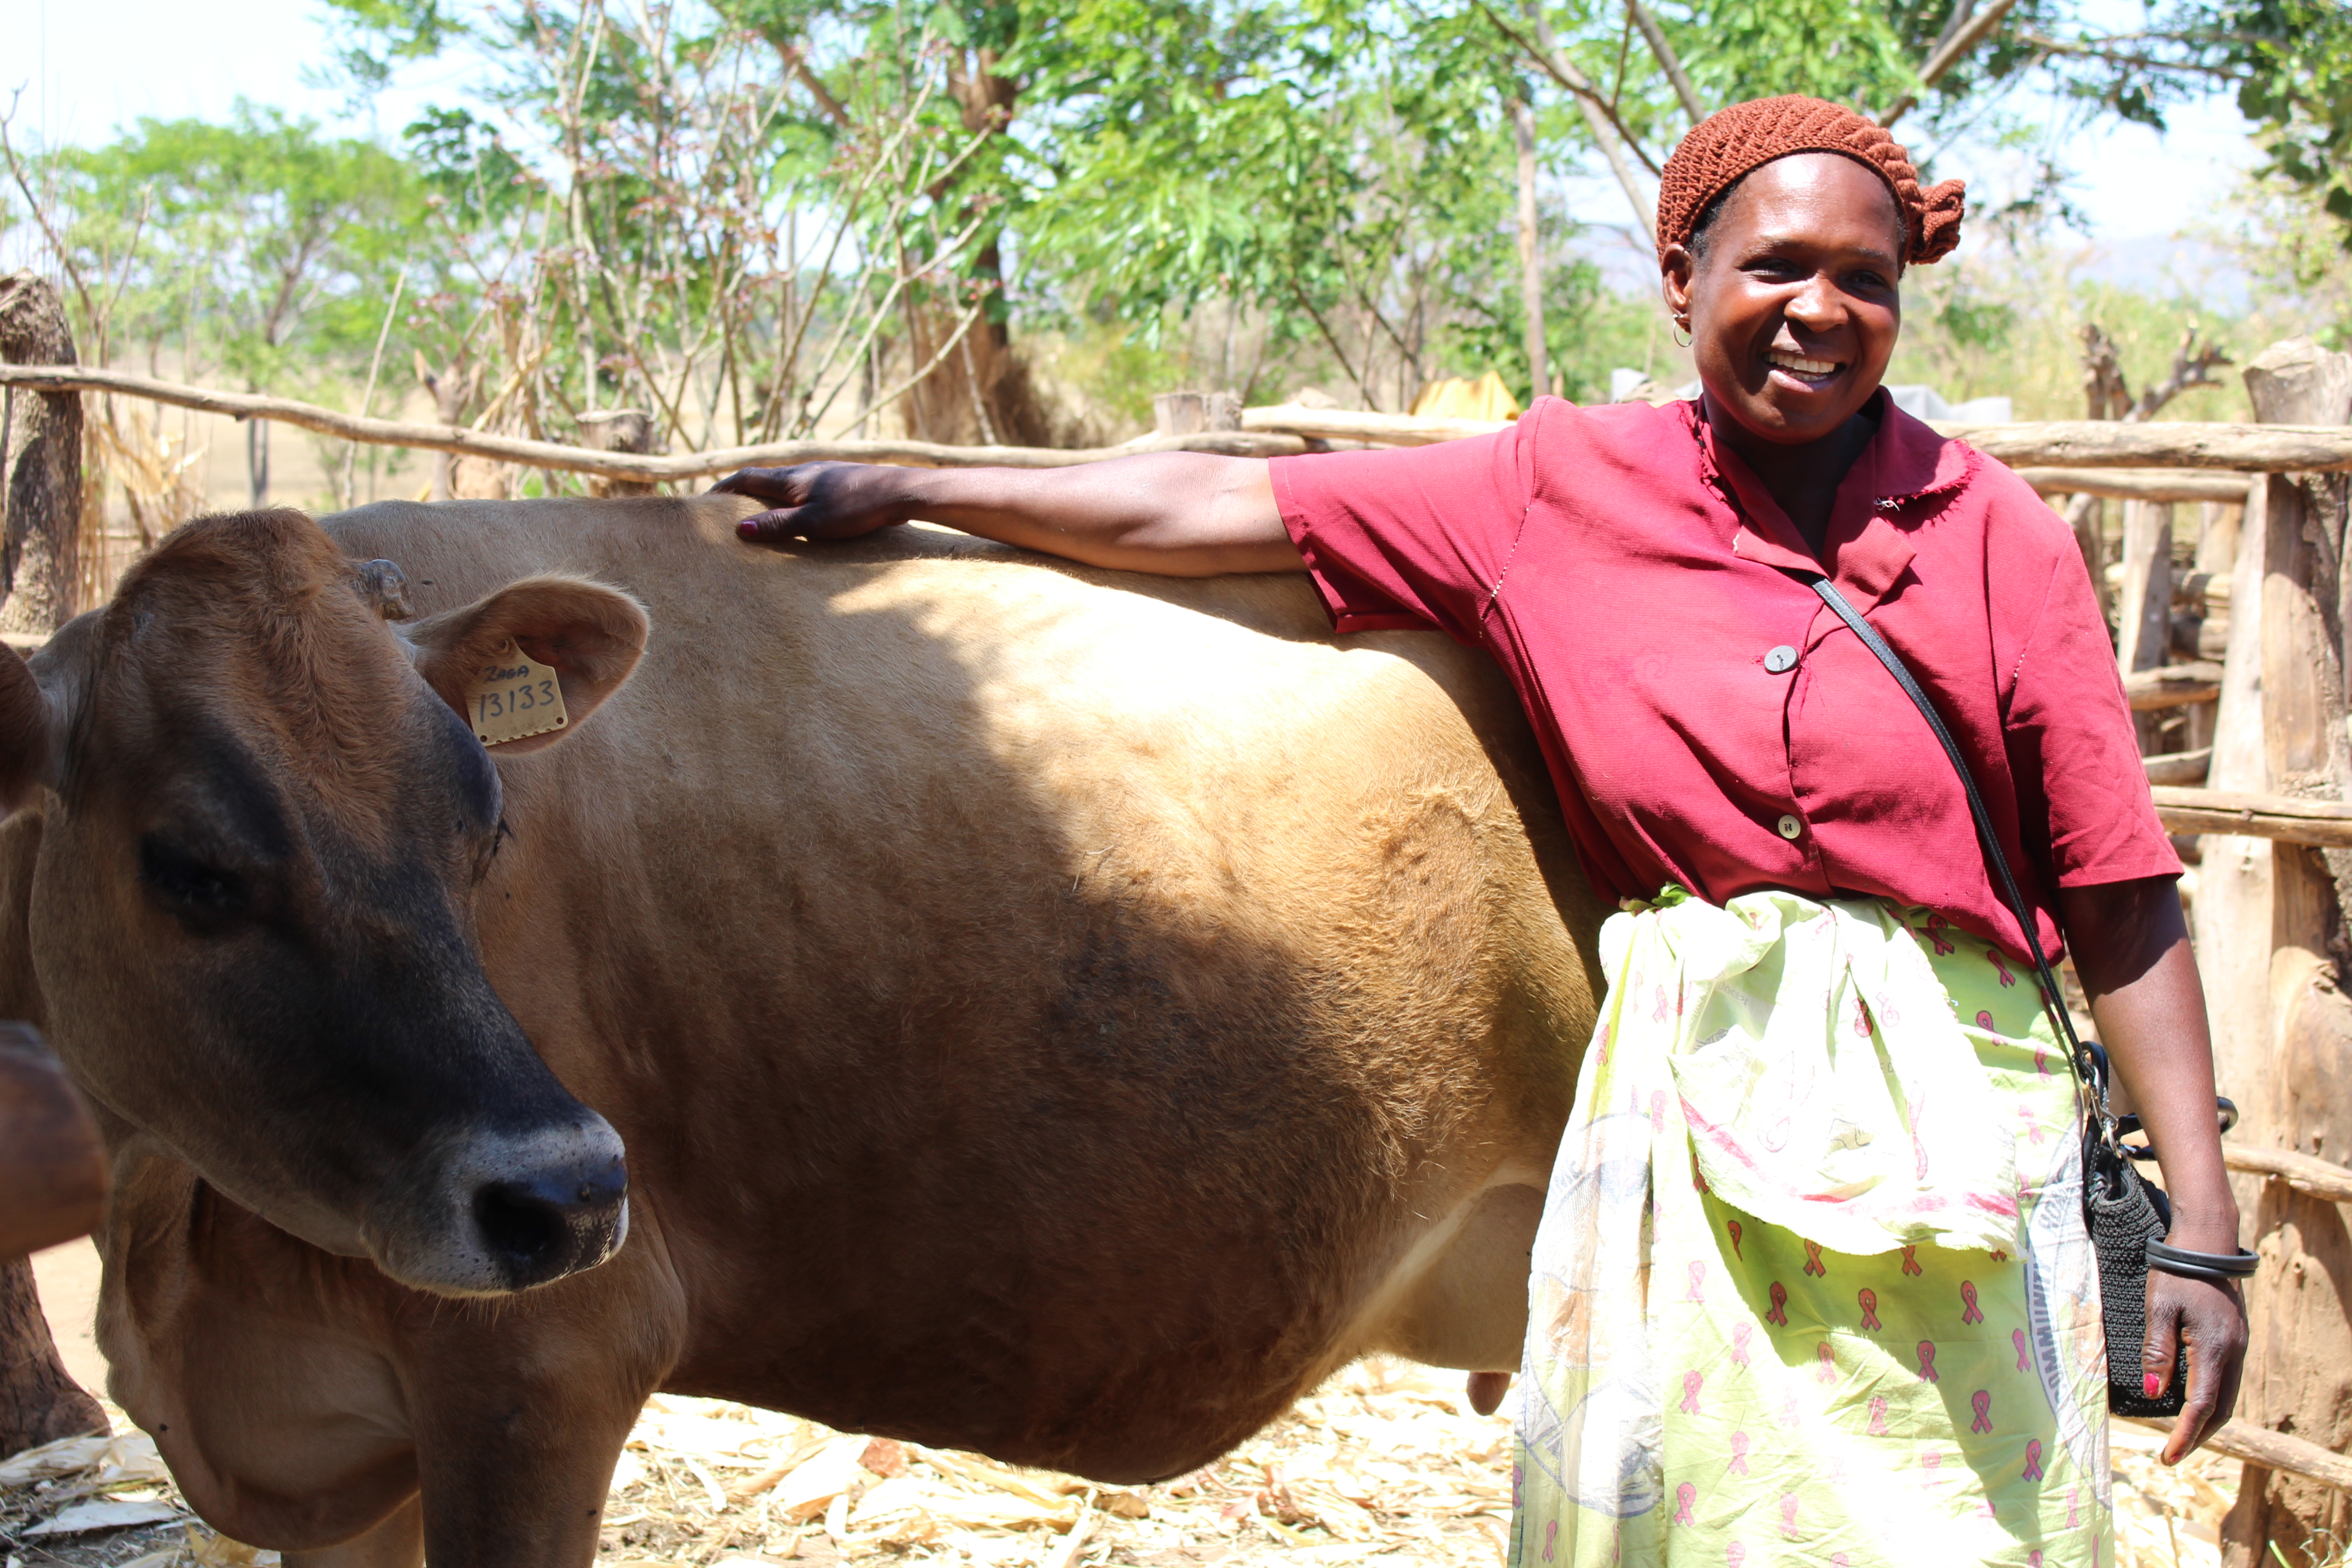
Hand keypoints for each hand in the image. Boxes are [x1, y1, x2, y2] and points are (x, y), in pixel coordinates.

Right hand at [711, 462, 911, 543]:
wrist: (901, 492)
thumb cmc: (857, 508)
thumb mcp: (812, 523)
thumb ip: (778, 525)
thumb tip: (740, 530)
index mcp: (791, 479)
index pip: (747, 478)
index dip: (724, 488)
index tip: (706, 500)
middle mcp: (805, 471)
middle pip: (765, 479)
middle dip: (744, 494)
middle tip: (728, 511)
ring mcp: (825, 475)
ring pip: (788, 485)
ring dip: (771, 498)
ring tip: (762, 516)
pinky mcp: (843, 483)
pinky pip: (808, 491)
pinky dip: (794, 502)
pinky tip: (803, 516)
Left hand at [2143, 1264, 2246, 1463]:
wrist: (2206, 1241)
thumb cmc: (2176, 1272)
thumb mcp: (2158, 1309)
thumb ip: (2157, 1352)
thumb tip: (2155, 1394)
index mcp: (2215, 1349)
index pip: (2201, 1406)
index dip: (2184, 1435)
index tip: (2167, 1457)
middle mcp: (2234, 1352)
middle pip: (2221, 1409)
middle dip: (2198, 1436)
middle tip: (2173, 1454)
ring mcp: (2239, 1345)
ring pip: (2228, 1396)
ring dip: (2207, 1420)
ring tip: (2182, 1436)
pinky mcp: (2236, 1338)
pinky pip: (2228, 1379)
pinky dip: (2213, 1399)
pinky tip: (2194, 1402)